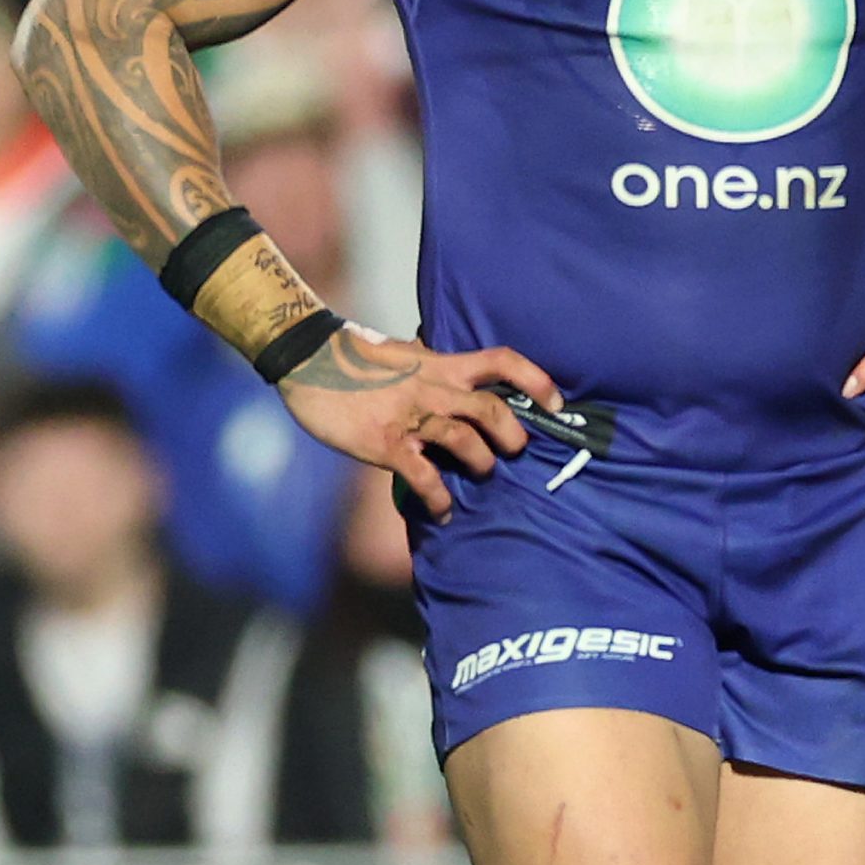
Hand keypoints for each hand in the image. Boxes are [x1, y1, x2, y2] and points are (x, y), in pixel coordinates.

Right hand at [276, 325, 559, 522]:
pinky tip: (443, 510)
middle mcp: (435, 388)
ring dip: (481, 463)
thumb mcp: (408, 353)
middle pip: (493, 410)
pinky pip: (423, 476)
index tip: (557, 402)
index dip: (537, 380)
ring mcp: (412, 416)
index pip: (503, 362)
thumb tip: (460, 377)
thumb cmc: (357, 355)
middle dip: (513, 436)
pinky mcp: (385, 443)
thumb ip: (436, 367)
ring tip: (482, 474)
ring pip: (466, 442)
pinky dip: (438, 497)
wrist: (307, 357)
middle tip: (516, 450)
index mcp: (443, 364)